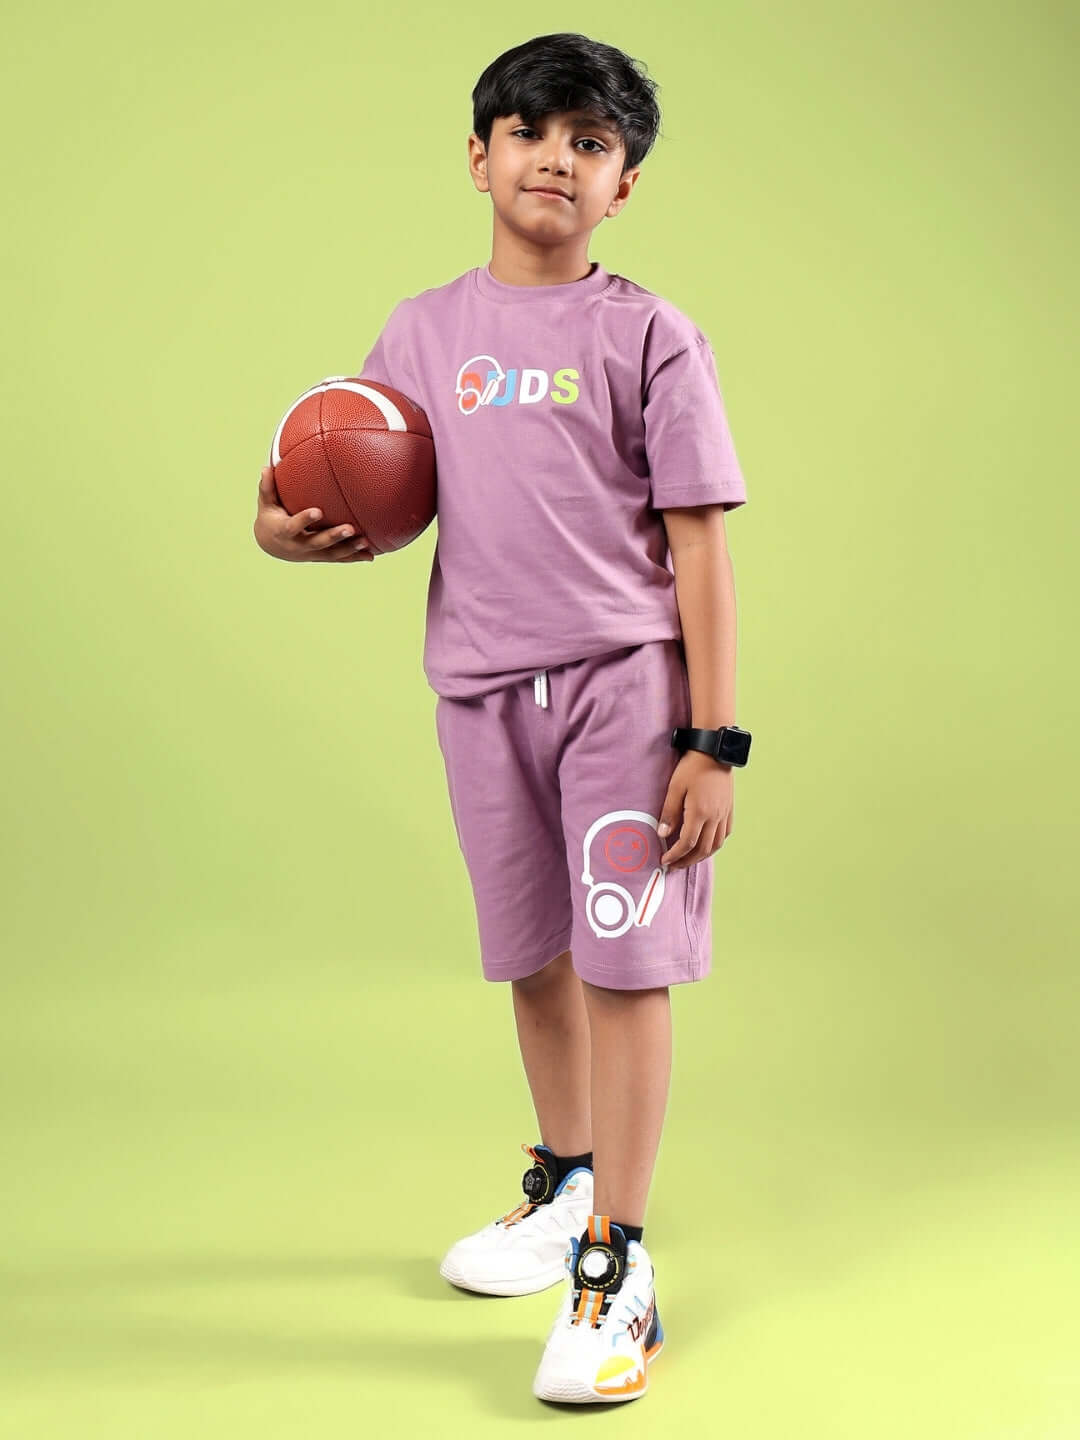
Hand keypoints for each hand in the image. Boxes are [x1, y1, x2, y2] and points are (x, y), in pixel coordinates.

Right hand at [253, 465, 375, 561]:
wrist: (271, 544)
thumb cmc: (270, 517)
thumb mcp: (265, 503)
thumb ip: (267, 487)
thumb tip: (266, 467)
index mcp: (284, 532)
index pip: (293, 526)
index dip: (304, 520)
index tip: (317, 511)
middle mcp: (298, 546)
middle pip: (317, 543)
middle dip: (334, 537)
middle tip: (350, 529)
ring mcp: (310, 554)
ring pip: (331, 554)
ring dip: (348, 549)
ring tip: (365, 542)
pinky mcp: (320, 557)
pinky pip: (338, 558)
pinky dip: (354, 557)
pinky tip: (370, 555)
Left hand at [657, 750, 733, 870]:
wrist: (714, 752)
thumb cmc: (692, 767)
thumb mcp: (675, 788)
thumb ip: (669, 813)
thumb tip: (663, 834)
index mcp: (700, 813)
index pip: (687, 843)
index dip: (675, 855)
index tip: (665, 860)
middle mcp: (715, 817)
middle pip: (702, 849)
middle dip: (687, 860)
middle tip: (674, 865)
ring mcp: (724, 814)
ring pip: (716, 845)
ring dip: (701, 856)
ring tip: (688, 859)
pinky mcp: (729, 809)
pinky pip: (725, 834)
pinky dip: (715, 844)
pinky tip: (707, 844)